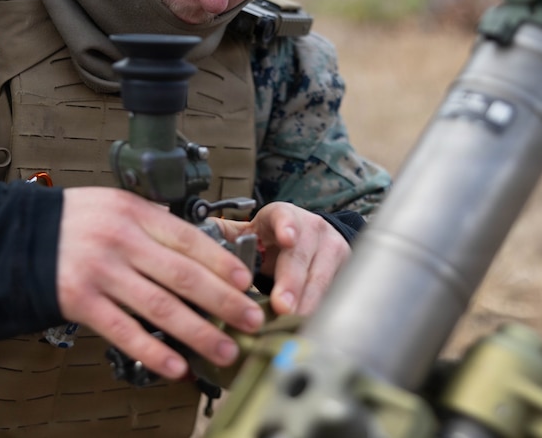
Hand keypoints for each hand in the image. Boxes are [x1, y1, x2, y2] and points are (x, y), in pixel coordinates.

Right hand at [56, 187, 264, 380]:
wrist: (15, 236)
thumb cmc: (72, 222)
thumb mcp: (115, 205)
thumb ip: (153, 224)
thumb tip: (200, 249)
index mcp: (134, 213)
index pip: (189, 239)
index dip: (223, 263)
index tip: (246, 282)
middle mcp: (121, 241)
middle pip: (184, 276)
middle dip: (224, 302)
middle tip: (251, 320)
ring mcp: (101, 272)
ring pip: (161, 307)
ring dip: (199, 333)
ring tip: (225, 349)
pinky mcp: (80, 301)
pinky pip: (124, 331)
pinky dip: (153, 352)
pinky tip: (176, 366)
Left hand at [215, 203, 350, 315]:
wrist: (312, 241)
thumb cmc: (274, 239)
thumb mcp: (252, 230)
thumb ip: (226, 235)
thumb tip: (195, 236)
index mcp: (281, 217)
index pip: (284, 216)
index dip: (286, 226)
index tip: (286, 238)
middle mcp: (311, 230)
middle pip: (303, 256)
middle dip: (293, 282)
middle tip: (283, 306)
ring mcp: (333, 250)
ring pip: (322, 278)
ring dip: (308, 302)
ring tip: (296, 322)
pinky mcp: (346, 272)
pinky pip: (334, 294)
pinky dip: (322, 311)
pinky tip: (311, 327)